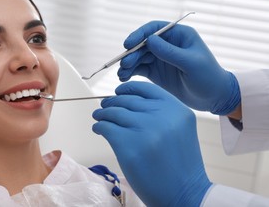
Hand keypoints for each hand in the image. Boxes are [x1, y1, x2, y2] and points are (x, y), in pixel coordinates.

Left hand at [92, 81, 211, 205]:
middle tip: (103, 107)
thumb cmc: (179, 163)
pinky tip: (98, 129)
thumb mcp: (178, 128)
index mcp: (176, 109)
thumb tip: (125, 100)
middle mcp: (161, 116)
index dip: (127, 89)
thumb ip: (159, 112)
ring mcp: (144, 130)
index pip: (145, 88)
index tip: (117, 92)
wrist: (184, 193)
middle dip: (111, 103)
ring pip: (113, 112)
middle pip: (126, 100)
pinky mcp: (128, 146)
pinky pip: (106, 127)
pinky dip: (99, 127)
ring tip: (98, 117)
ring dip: (102, 114)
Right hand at [118, 21, 239, 114]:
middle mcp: (167, 44)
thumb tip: (150, 40)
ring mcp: (160, 58)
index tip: (128, 44)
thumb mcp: (191, 63)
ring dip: (128, 64)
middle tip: (124, 65)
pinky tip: (124, 79)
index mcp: (178, 35)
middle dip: (132, 54)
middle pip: (143, 44)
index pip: (154, 29)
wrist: (214, 98)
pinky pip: (139, 69)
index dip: (139, 34)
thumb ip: (171, 52)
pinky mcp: (156, 72)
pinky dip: (130, 73)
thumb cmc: (209, 77)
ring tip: (122, 75)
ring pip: (139, 57)